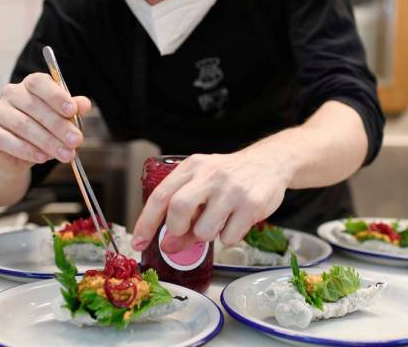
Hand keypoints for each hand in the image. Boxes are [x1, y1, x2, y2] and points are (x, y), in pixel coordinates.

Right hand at [0, 72, 90, 171]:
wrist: (16, 153)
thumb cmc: (43, 129)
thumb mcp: (61, 119)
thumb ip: (72, 109)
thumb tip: (85, 104)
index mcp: (30, 84)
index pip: (39, 83)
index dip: (56, 96)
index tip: (72, 111)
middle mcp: (11, 93)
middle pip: (34, 107)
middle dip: (59, 126)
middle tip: (76, 141)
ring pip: (22, 125)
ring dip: (47, 142)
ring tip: (65, 154)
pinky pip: (6, 140)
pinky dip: (27, 150)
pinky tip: (42, 157)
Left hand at [131, 151, 290, 252]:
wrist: (270, 162)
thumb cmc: (229, 178)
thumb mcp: (202, 186)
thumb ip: (183, 214)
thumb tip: (167, 246)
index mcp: (192, 166)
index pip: (161, 196)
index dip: (146, 223)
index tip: (138, 243)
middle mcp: (210, 174)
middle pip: (179, 209)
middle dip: (177, 229)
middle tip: (185, 233)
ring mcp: (232, 189)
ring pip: (204, 230)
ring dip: (207, 235)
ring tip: (219, 221)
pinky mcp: (252, 203)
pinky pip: (229, 237)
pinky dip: (229, 236)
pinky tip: (236, 221)